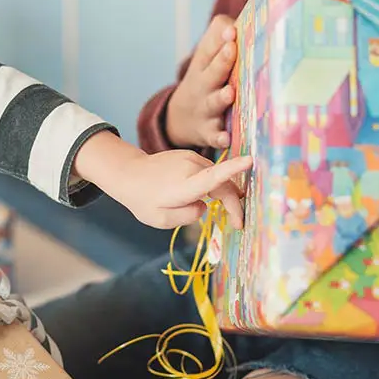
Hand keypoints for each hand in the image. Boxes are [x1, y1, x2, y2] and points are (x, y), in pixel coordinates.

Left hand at [72, 131, 251, 230]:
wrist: (128, 173)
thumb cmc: (144, 200)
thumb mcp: (162, 220)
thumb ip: (187, 216)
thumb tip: (204, 206)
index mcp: (184, 185)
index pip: (212, 177)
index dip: (233, 169)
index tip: (250, 160)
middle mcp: (190, 167)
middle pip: (223, 184)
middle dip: (234, 203)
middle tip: (238, 223)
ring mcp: (190, 158)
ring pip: (217, 177)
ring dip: (223, 194)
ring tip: (226, 212)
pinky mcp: (190, 155)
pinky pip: (208, 171)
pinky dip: (213, 184)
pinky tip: (206, 196)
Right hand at [166, 15, 237, 148]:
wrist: (180, 118)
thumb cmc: (206, 80)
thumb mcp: (206, 58)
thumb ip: (223, 37)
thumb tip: (249, 18)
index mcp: (204, 64)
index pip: (210, 47)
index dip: (220, 38)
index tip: (232, 31)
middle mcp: (203, 85)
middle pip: (212, 72)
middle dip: (222, 61)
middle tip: (231, 49)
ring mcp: (205, 109)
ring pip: (214, 103)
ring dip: (221, 98)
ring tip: (229, 93)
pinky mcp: (208, 132)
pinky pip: (214, 136)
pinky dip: (219, 138)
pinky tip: (227, 139)